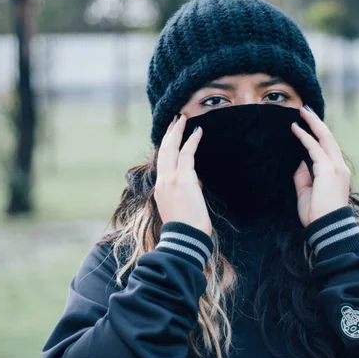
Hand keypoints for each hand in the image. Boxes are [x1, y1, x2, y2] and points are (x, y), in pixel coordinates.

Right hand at [154, 115, 211, 235]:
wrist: (186, 238)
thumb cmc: (186, 229)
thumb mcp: (180, 209)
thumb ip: (184, 194)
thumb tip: (194, 186)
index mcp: (160, 190)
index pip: (162, 163)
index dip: (165, 148)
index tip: (169, 137)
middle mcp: (162, 182)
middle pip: (163, 151)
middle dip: (168, 134)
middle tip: (175, 120)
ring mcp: (171, 179)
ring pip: (171, 148)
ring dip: (177, 132)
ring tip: (183, 119)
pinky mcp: (183, 179)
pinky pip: (187, 154)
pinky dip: (192, 141)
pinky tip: (197, 131)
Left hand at [291, 106, 350, 227]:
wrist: (326, 227)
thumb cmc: (316, 213)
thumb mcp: (306, 191)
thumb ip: (303, 175)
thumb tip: (298, 161)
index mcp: (337, 173)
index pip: (328, 148)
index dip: (318, 135)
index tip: (308, 124)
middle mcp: (339, 167)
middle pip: (329, 138)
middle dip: (317, 123)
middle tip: (305, 110)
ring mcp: (335, 167)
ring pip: (325, 138)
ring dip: (312, 124)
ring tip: (302, 112)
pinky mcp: (328, 170)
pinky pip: (314, 148)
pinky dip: (305, 137)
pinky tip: (296, 129)